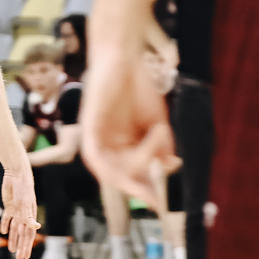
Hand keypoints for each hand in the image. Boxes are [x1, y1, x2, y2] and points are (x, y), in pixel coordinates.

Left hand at [0, 167, 39, 258]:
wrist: (16, 174)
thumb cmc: (24, 187)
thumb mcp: (26, 202)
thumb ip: (29, 216)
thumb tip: (37, 227)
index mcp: (30, 216)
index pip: (28, 235)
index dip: (27, 247)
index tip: (25, 257)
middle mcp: (24, 215)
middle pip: (22, 235)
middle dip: (21, 247)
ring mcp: (16, 211)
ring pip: (14, 229)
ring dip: (13, 239)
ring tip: (11, 249)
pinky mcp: (9, 206)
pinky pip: (7, 218)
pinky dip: (5, 225)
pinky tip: (2, 232)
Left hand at [81, 48, 180, 202]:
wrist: (124, 56)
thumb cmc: (139, 86)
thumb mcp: (156, 122)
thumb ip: (162, 146)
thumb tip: (170, 168)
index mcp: (124, 146)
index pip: (133, 175)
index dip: (146, 189)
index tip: (161, 202)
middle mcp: (109, 146)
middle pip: (121, 176)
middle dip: (139, 187)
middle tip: (155, 196)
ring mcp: (97, 138)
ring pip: (110, 170)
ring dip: (130, 175)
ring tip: (150, 171)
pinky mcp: (88, 128)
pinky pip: (94, 156)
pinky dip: (108, 166)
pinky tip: (126, 168)